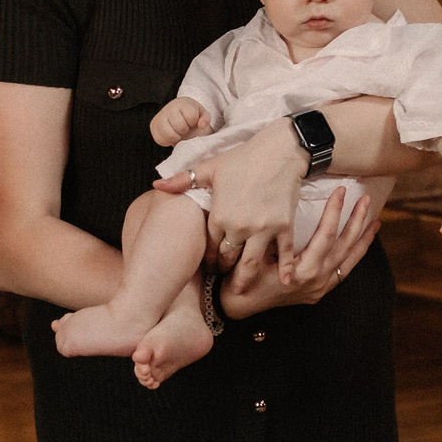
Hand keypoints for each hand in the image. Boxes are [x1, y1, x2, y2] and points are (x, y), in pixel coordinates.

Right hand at [149, 98, 212, 146]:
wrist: (177, 112)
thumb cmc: (191, 114)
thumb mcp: (202, 114)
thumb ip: (205, 118)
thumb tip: (201, 125)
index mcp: (182, 103)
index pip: (191, 117)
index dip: (193, 122)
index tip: (191, 120)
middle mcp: (168, 108)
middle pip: (180, 126)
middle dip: (185, 129)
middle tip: (184, 127)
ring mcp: (159, 117)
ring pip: (169, 135)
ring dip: (176, 137)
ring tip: (178, 131)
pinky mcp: (153, 126)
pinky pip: (160, 140)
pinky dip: (168, 141)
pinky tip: (171, 134)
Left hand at [164, 123, 305, 278]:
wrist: (280, 150)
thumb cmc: (243, 158)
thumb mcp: (209, 167)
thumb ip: (182, 180)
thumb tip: (156, 184)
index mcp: (219, 216)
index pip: (210, 246)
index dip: (209, 257)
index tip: (209, 262)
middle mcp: (239, 227)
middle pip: (229, 258)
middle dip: (224, 269)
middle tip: (223, 275)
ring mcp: (263, 229)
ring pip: (251, 264)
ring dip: (245, 280)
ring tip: (240, 290)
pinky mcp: (283, 227)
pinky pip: (284, 254)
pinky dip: (285, 270)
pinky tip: (284, 283)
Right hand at [218, 189, 376, 317]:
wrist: (237, 305)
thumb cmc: (242, 276)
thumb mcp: (253, 255)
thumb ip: (272, 237)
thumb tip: (285, 206)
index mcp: (303, 271)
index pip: (326, 235)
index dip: (335, 211)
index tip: (341, 190)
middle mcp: (316, 281)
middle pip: (344, 246)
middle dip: (356, 221)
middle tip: (365, 199)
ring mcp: (319, 288)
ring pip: (348, 260)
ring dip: (362, 239)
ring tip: (375, 221)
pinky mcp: (318, 291)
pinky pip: (343, 271)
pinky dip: (353, 256)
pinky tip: (360, 244)